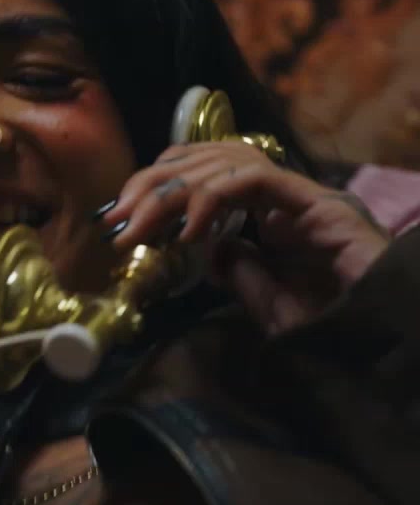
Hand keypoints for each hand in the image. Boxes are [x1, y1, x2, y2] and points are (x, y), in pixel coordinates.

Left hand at [99, 143, 390, 334]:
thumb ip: (239, 273)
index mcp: (273, 216)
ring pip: (226, 162)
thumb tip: (207, 248)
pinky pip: (255, 179)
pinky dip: (215, 197)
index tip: (119, 220)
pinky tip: (190, 232)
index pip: (206, 176)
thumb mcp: (270, 305)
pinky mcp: (319, 205)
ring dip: (174, 189)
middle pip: (208, 161)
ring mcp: (304, 197)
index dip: (158, 189)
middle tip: (115, 219)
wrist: (389, 342)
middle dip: (153, 185)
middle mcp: (287, 197)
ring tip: (140, 227)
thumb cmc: (339, 331)